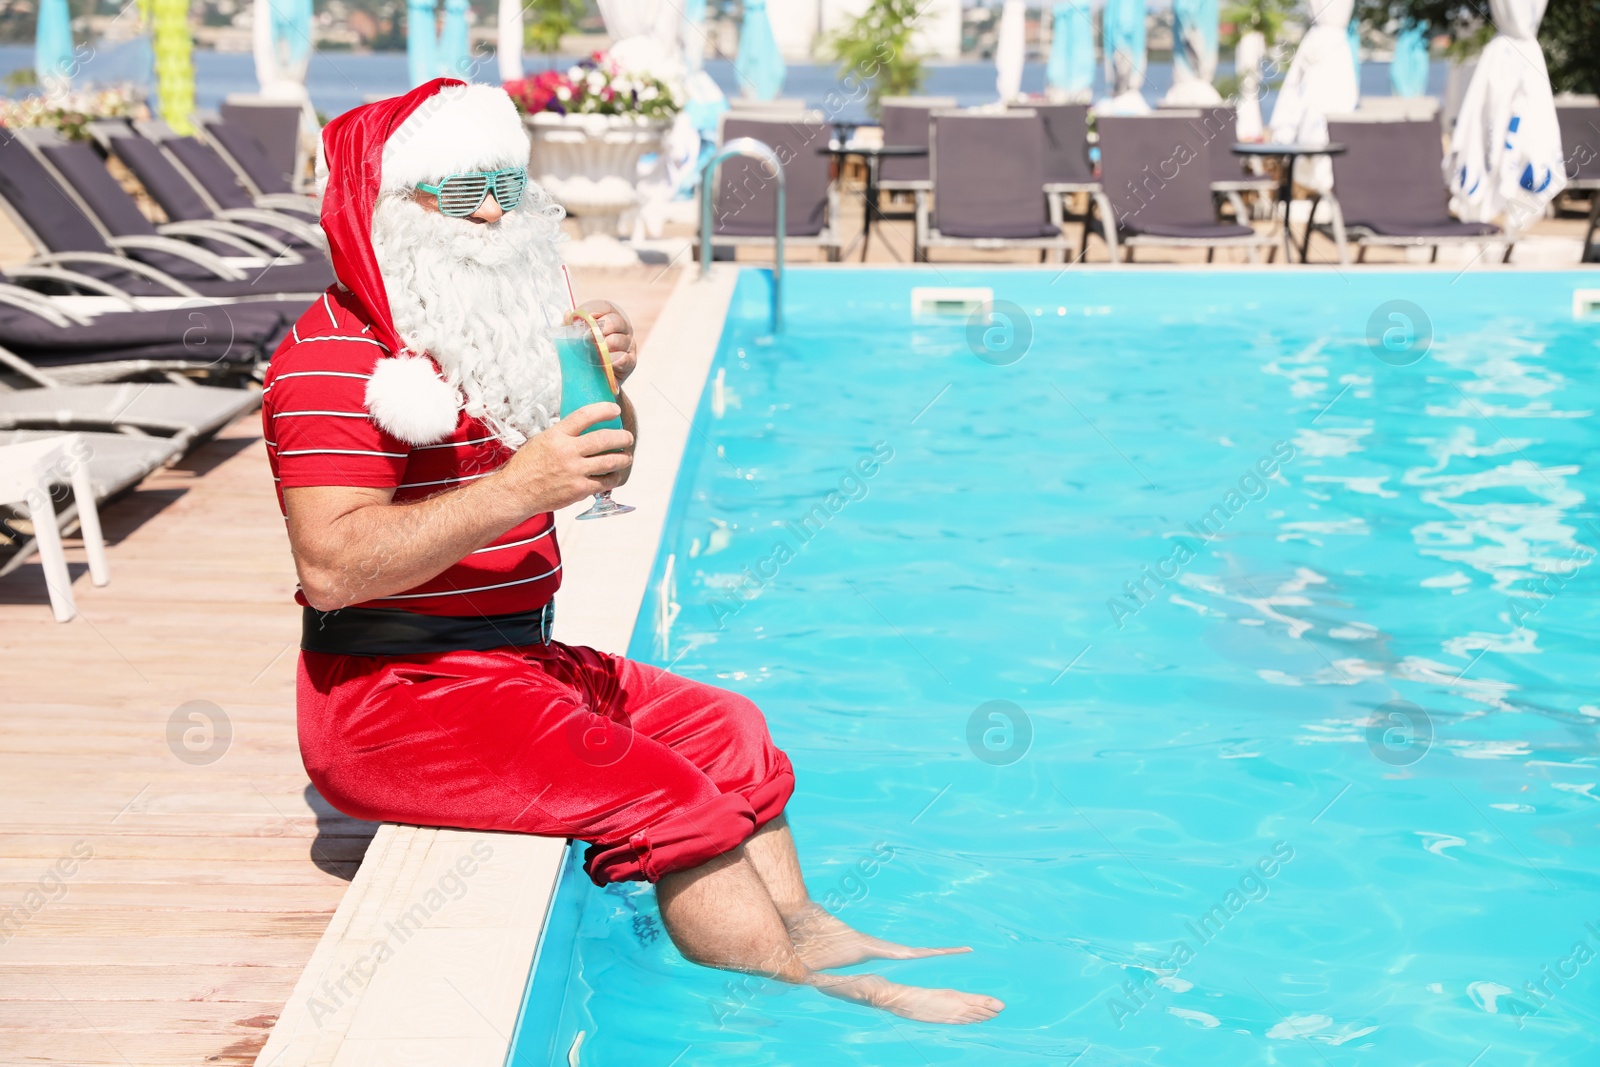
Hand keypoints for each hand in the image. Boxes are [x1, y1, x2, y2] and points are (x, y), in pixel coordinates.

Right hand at [495, 403, 633, 512]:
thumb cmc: (527, 466)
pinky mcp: (579, 489)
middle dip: (622, 437)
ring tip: (626, 457)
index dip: (604, 410)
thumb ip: (562, 434)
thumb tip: (583, 428)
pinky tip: (614, 475)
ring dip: (623, 458)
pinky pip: (604, 482)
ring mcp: (575, 471)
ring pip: (610, 461)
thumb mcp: (541, 441)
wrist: (516, 492)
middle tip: (628, 438)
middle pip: (604, 439)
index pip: (585, 416)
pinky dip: (613, 478)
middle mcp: (567, 451)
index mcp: (557, 435)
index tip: (615, 410)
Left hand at [577, 299, 636, 385]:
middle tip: (589, 336)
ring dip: (606, 345)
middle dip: (602, 327)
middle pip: (617, 321)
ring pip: (620, 340)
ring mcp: (628, 345)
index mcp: (609, 318)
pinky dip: (614, 360)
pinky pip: (625, 359)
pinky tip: (605, 363)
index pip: (605, 307)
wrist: (593, 379)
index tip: (581, 318)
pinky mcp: (630, 362)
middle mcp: (622, 329)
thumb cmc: (584, 353)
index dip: (593, 310)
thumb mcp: (574, 338)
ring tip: (595, 351)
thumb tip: (568, 313)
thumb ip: (570, 326)